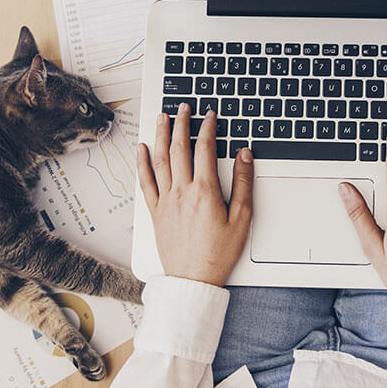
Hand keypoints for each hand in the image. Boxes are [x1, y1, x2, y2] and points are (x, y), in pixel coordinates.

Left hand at [136, 104, 252, 286]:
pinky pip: (145, 181)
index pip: (205, 149)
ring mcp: (165, 201)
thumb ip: (244, 183)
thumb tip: (244, 155)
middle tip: (184, 107)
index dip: (208, 127)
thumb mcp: (242, 218)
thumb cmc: (219, 254)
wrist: (193, 280)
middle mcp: (181, 192)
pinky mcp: (155, 212)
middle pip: (179, 148)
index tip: (210, 115)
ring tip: (162, 117)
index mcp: (205, 191)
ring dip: (161, 135)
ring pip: (160, 159)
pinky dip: (142, 162)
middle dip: (181, 123)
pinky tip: (142, 149)